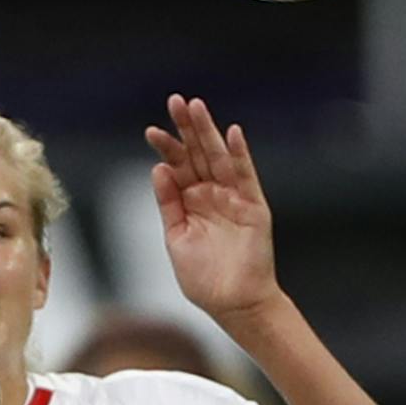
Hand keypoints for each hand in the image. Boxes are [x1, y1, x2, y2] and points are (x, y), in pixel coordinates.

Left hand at [146, 94, 281, 324]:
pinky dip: (240, 155)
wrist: (233, 303)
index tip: (152, 130)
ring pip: (219, 158)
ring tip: (197, 107)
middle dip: (187, 128)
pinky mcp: (253, 207)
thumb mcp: (176, 237)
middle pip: (197, 154)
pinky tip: (232, 133)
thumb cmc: (204, 278)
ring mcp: (233, 198)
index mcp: (190, 201)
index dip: (166, 147)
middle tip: (176, 101)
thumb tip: (158, 169)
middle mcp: (211, 194)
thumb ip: (168, 203)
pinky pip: (246, 176)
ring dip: (209, 132)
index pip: (177, 166)